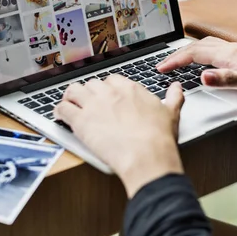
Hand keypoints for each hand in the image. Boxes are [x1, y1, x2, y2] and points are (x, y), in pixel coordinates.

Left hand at [54, 76, 184, 197]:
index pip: (112, 79)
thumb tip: (177, 88)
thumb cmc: (159, 138)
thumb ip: (173, 97)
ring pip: (73, 90)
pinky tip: (60, 115)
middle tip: (89, 103)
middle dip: (89, 93)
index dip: (107, 88)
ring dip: (71, 97)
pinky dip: (59, 111)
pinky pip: (63, 108)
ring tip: (70, 104)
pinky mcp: (80, 121)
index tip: (107, 97)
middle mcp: (110, 92)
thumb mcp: (171, 113)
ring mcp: (93, 105)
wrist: (146, 155)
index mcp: (130, 88)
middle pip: (92, 84)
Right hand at [157, 37, 236, 99]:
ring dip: (190, 52)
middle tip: (164, 64)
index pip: (195, 53)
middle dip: (178, 54)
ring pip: (208, 46)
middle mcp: (234, 49)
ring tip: (179, 61)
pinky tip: (208, 61)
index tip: (161, 68)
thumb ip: (227, 79)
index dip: (175, 60)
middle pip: (198, 46)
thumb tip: (203, 76)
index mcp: (231, 55)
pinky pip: (217, 50)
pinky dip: (204, 53)